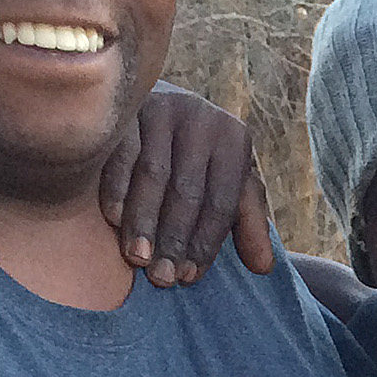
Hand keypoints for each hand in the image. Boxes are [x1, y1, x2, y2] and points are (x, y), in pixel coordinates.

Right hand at [99, 84, 276, 287]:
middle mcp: (201, 119)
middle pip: (187, 190)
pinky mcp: (127, 107)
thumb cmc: (198, 155)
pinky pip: (120, 153)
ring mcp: (162, 108)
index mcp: (233, 139)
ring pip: (153, 174)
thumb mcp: (230, 181)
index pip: (222, 200)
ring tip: (138, 258)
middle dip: (174, 239)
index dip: (206, 242)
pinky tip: (113, 219)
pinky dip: (116, 187)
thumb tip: (263, 268)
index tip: (189, 277)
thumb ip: (247, 222)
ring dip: (144, 221)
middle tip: (161, 277)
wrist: (156, 99)